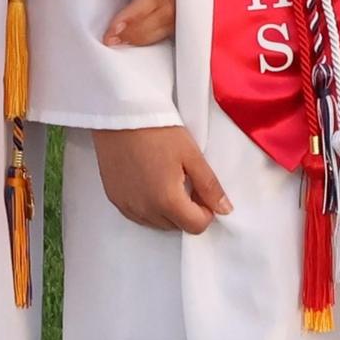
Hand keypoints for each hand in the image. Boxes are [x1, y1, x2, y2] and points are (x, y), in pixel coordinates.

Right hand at [92, 125, 230, 233]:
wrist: (121, 113)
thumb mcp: (191, 154)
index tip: (202, 190)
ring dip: (167, 210)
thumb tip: (225, 209)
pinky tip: (149, 183)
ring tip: (166, 179)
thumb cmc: (157, 129)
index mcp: (167, 201)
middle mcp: (145, 210)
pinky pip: (137, 215)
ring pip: (157, 223)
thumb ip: (209, 185)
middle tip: (185, 180)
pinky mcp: (114, 198)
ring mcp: (127, 206)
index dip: (206, 211)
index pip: (196, 226)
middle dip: (186, 210)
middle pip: (176, 226)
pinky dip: (148, 206)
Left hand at [106, 0, 174, 46]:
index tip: (113, 29)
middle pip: (170, 12)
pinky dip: (159, 25)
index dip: (137, 14)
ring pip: (177, 16)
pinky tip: (140, 31)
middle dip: (141, 30)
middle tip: (112, 39)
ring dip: (150, 32)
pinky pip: (178, 11)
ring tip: (121, 38)